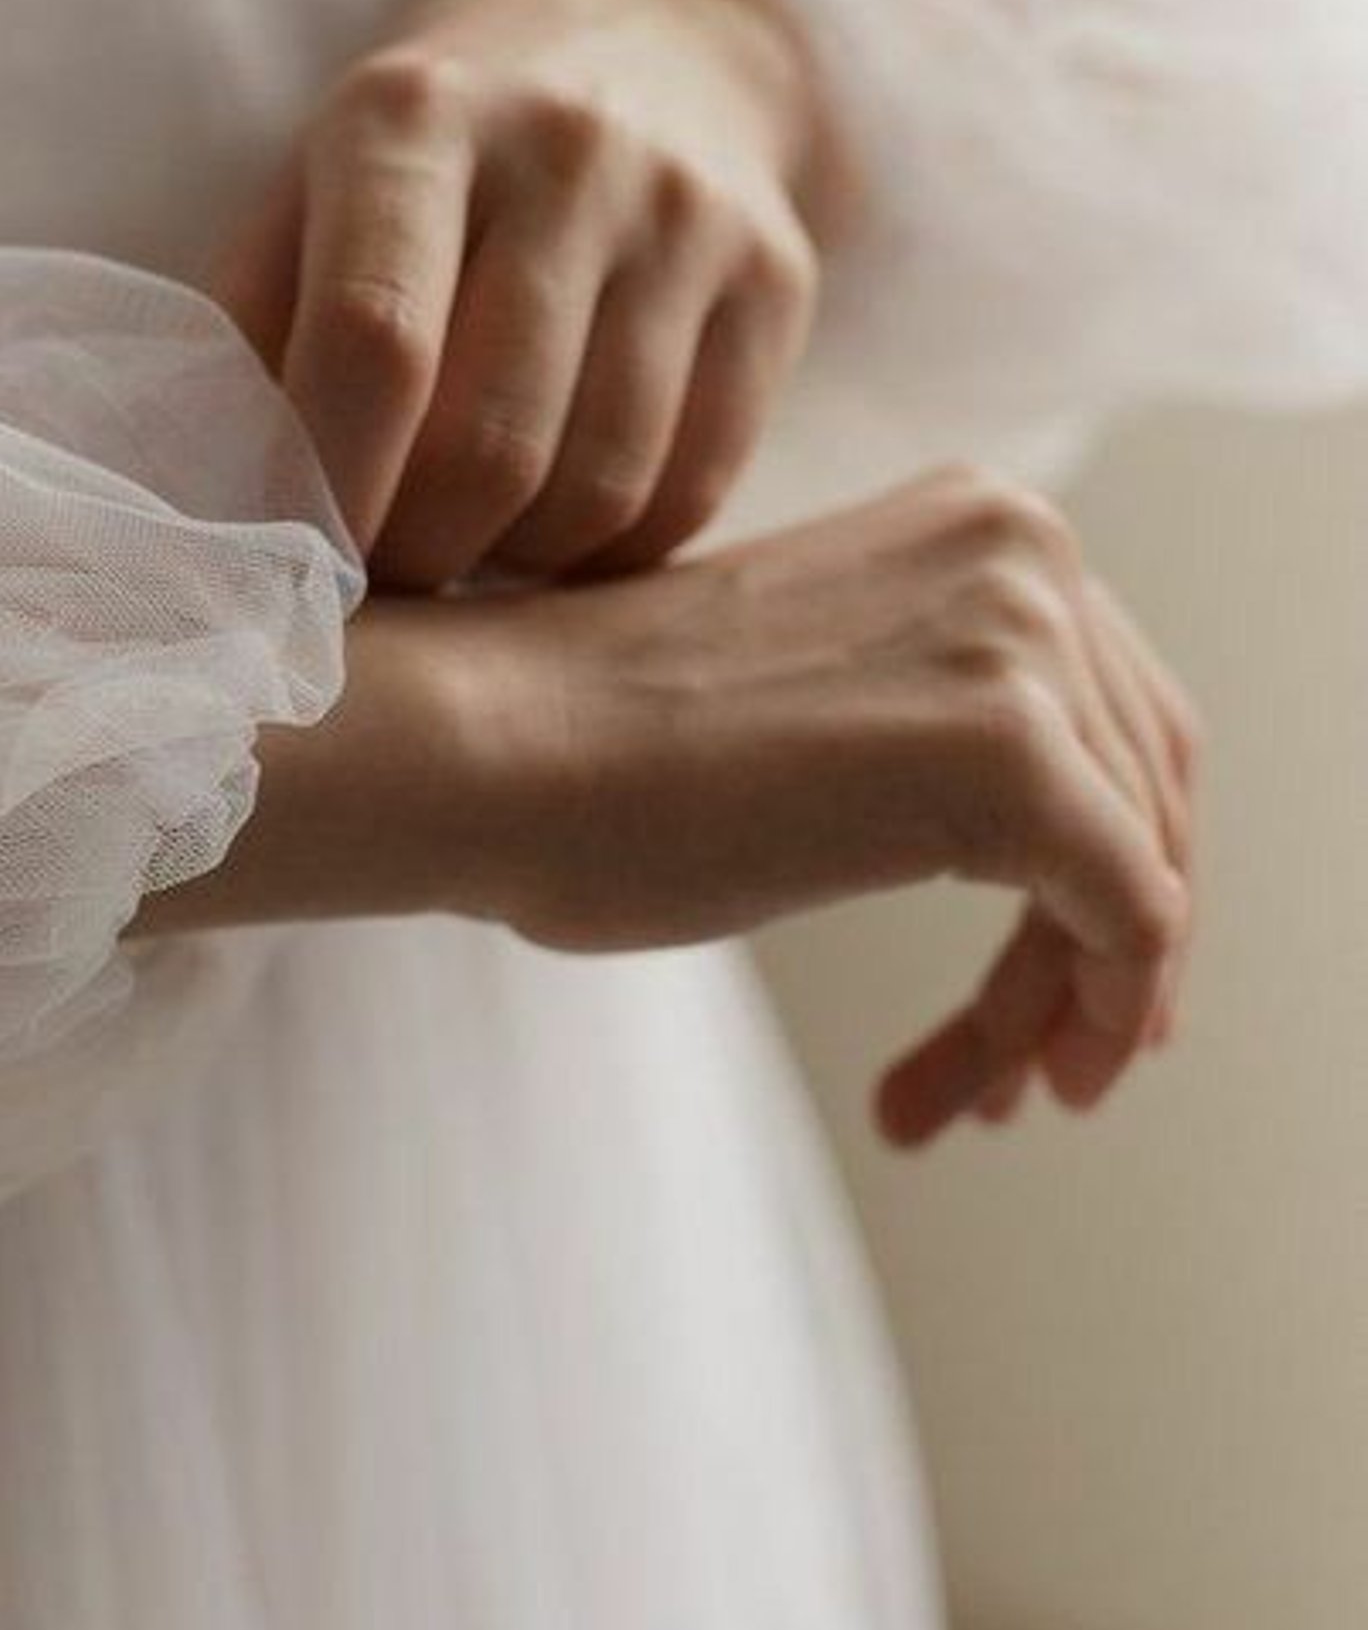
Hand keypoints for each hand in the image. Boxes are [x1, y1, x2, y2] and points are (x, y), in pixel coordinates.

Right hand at [145, 462, 1199, 1148]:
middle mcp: (1031, 551)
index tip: (1030, 998)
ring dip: (1050, 1011)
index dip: (1103, 868)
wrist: (483, 747)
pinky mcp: (1017, 759)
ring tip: (961, 1108)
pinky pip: (1128, 922)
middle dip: (1089, 953)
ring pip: (1138, 875)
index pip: (1115, 715)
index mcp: (980, 521)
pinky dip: (1075, 1023)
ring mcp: (1030, 647)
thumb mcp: (811, 696)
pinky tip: (963, 1098)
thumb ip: (932, 724)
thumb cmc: (586, 748)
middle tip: (1019, 1081)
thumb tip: (1055, 861)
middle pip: (1146, 793)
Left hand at [213, 0, 840, 589]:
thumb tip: (228, 521)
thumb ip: (254, 339)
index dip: (331, 489)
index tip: (299, 564)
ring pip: (596, 487)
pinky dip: (607, 553)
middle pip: (489, 440)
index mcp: (413, 116)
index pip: (373, 342)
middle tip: (381, 571)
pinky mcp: (778, 278)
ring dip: (512, 563)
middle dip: (418, 550)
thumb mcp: (309, 196)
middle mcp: (567, 147)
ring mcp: (688, 214)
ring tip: (463, 546)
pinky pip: (690, 494)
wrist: (647, 44)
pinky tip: (556, 529)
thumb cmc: (430, 165)